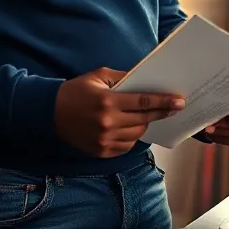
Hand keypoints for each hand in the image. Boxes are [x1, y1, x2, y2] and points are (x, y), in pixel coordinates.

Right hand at [53, 67, 184, 157]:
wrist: (49, 113)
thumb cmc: (76, 91)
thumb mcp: (99, 77)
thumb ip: (123, 77)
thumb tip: (146, 79)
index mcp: (108, 101)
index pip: (144, 102)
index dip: (164, 102)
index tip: (180, 101)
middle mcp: (108, 123)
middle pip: (144, 120)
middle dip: (161, 113)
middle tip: (174, 108)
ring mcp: (105, 140)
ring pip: (137, 135)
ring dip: (145, 125)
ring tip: (148, 116)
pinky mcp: (101, 151)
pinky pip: (127, 146)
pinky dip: (132, 137)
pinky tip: (131, 128)